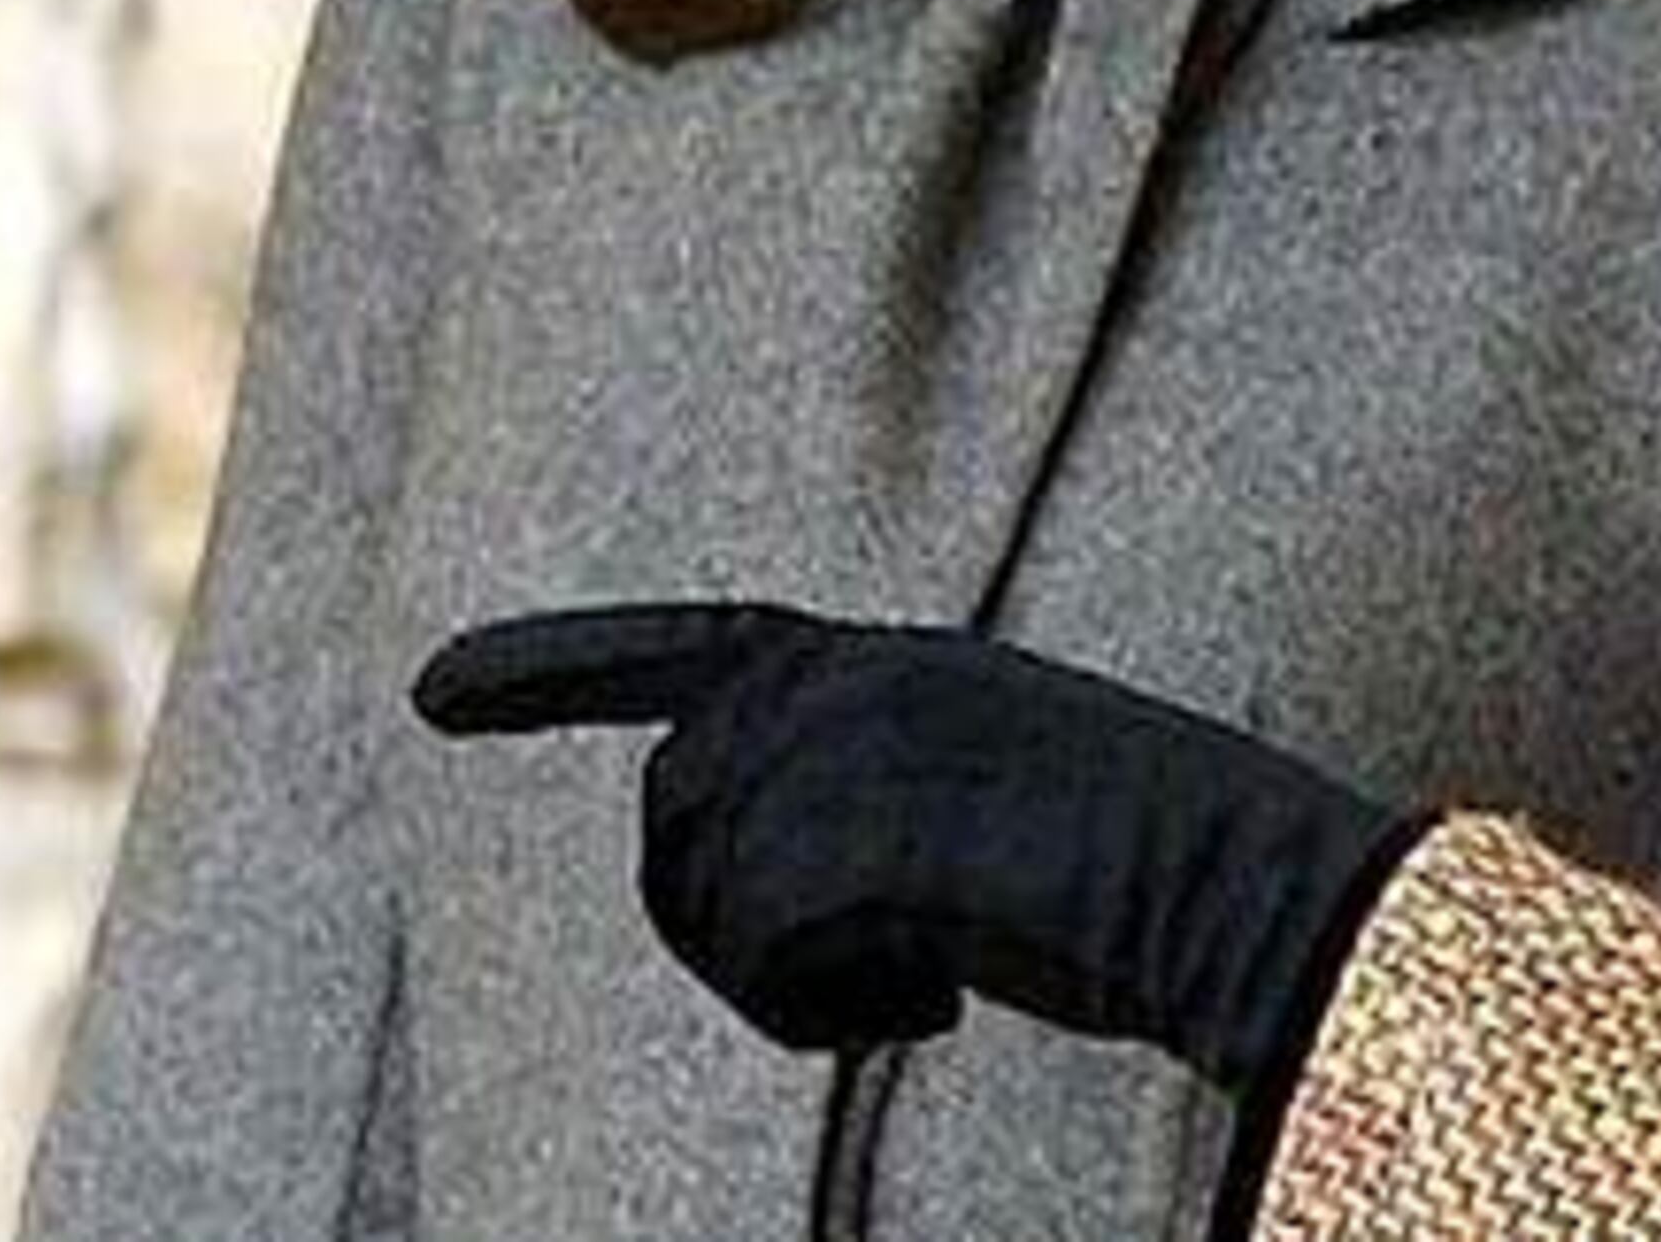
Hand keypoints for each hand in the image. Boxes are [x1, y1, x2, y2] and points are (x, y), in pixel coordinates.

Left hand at [411, 602, 1421, 1086]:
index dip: (550, 666)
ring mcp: (840, 752)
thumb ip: (856, 783)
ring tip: (924, 979)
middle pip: (677, 819)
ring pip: (704, 900)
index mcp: (884, 658)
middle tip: (876, 978)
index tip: (431, 692)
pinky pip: (760, 964)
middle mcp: (844, 682)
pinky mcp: (843, 835)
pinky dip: (833, 1015)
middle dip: (730, 923)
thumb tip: (724, 865)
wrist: (1229, 874)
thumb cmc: (1136, 856)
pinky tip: (935, 1004)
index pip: (689, 645)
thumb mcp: (983, 779)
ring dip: (790, 977)